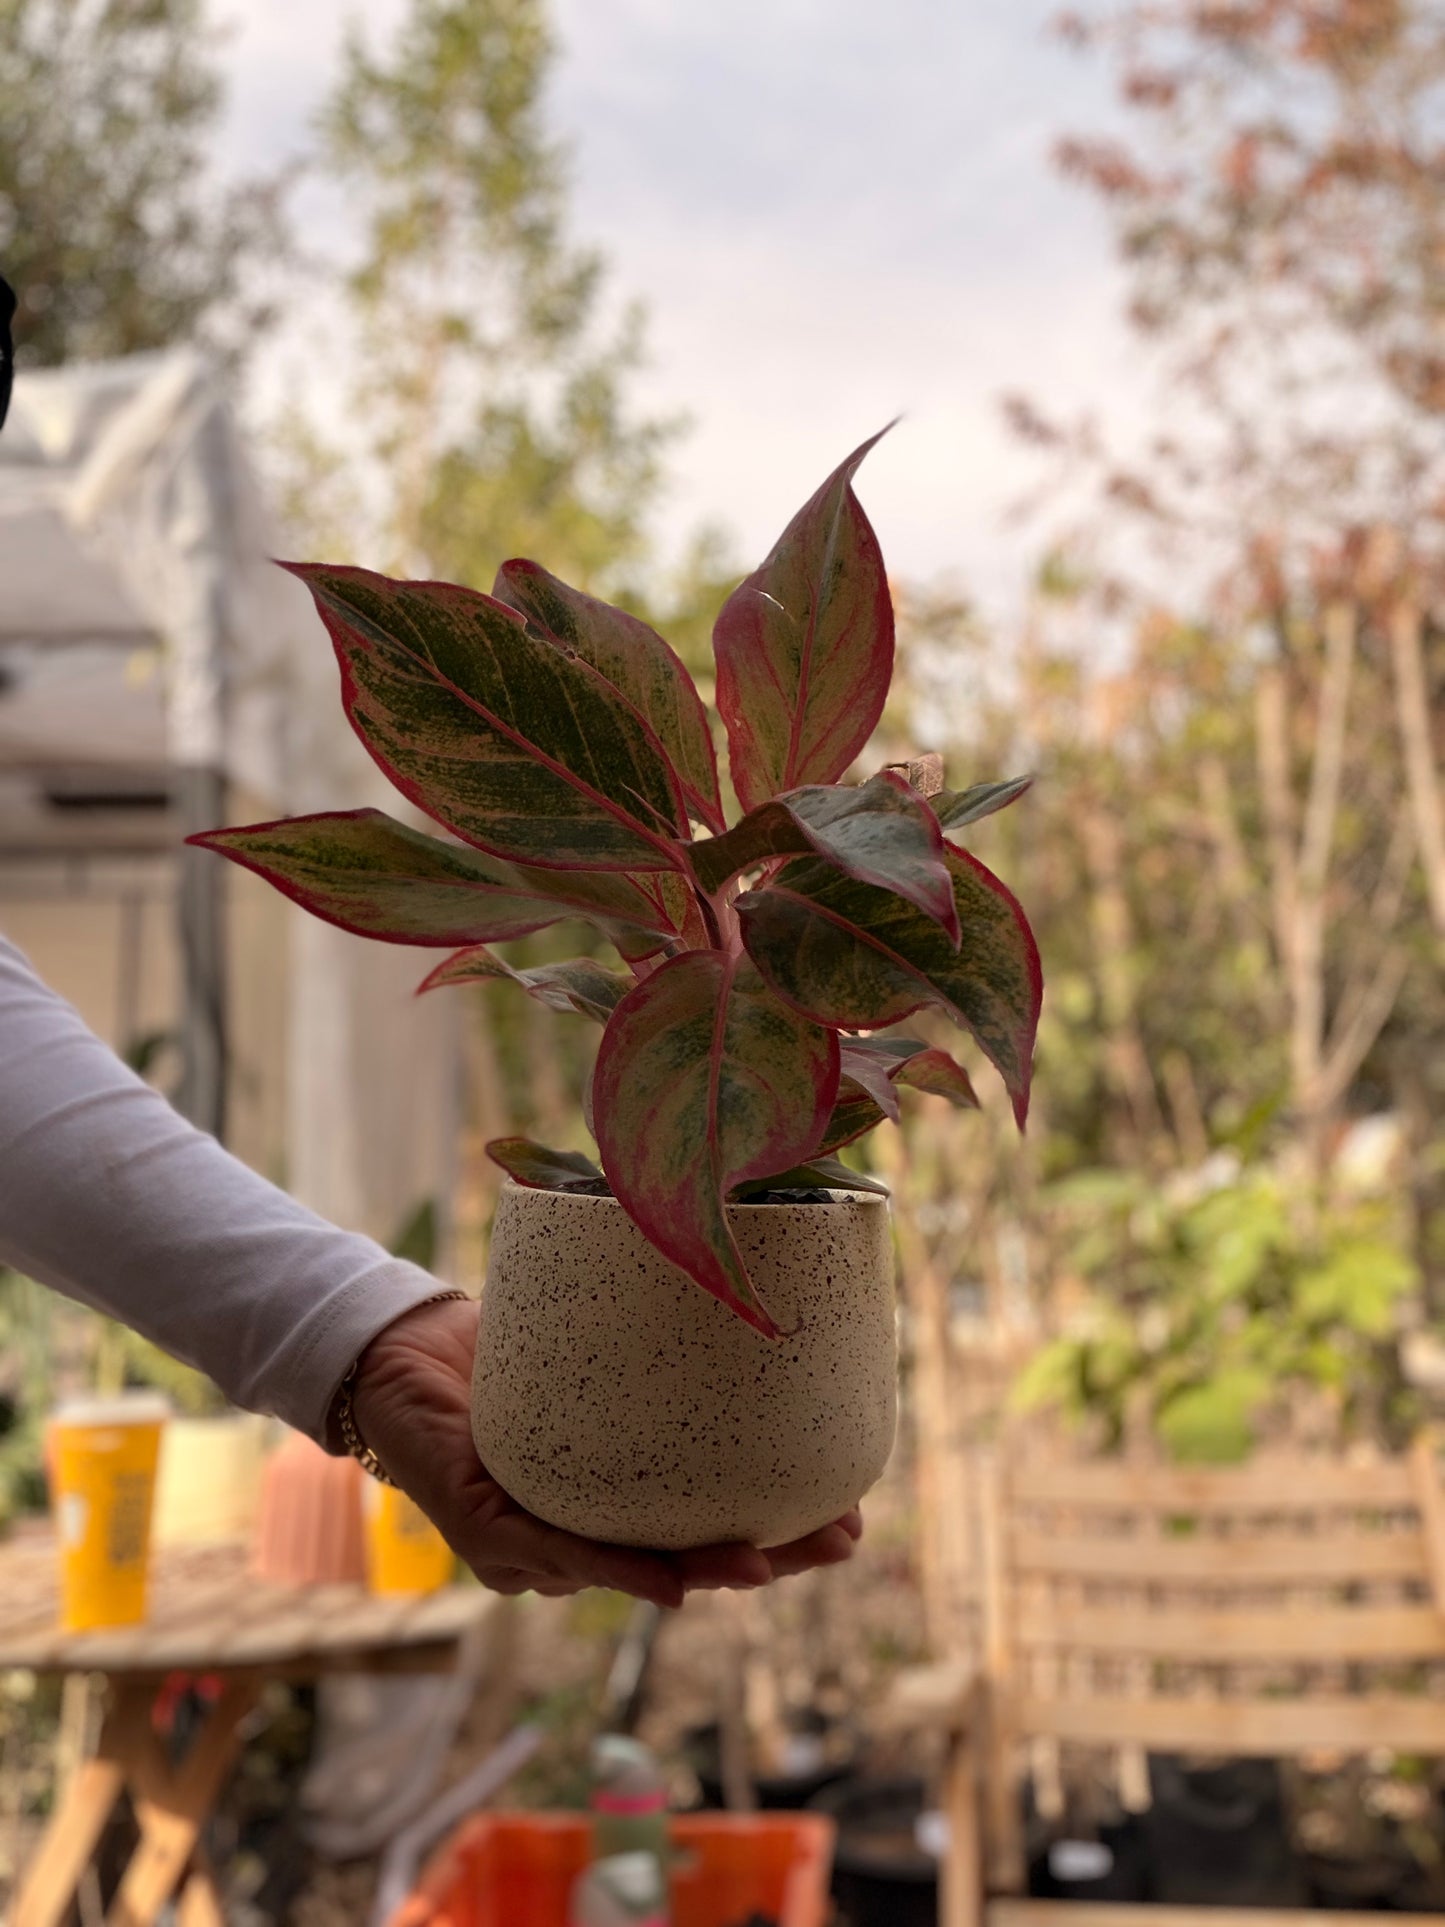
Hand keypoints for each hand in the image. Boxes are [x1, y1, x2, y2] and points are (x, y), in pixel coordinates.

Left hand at [349, 1296, 861, 1608]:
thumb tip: (742, 1269)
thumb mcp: (591, 1351)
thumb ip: (653, 1346)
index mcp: (605, 1504)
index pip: (700, 1527)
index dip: (777, 1529)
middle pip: (682, 1562)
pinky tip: (672, 1581)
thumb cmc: (499, 1349)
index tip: (849, 1512)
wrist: (396, 1343)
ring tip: (771, 1562)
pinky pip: (556, 1553)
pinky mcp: (483, 1527)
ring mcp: (527, 1546)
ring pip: (629, 1570)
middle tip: (840, 1539)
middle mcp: (572, 1541)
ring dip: (705, 1570)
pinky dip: (619, 1569)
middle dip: (767, 1558)